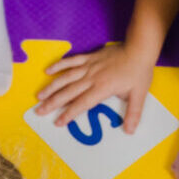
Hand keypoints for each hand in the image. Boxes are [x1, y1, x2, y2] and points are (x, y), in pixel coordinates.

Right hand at [34, 43, 155, 130]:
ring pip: (65, 77)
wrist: (139, 48)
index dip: (69, 114)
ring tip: (39, 95)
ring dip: (51, 87)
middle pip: (68, 92)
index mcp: (102, 88)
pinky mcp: (89, 57)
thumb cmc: (139, 71)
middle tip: (39, 111)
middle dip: (52, 103)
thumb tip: (130, 131)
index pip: (81, 104)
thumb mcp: (139, 94)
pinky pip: (70, 61)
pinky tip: (48, 71)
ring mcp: (89, 66)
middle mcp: (92, 77)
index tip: (58, 122)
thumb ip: (133, 114)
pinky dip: (59, 65)